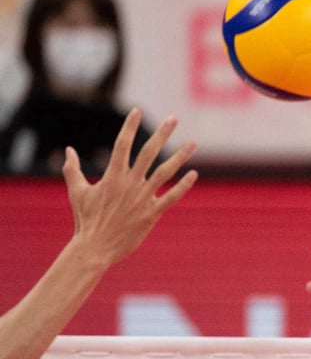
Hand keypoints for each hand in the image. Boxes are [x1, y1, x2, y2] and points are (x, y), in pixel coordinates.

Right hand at [64, 108, 197, 266]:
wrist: (94, 248)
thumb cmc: (85, 220)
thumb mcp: (77, 192)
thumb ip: (72, 170)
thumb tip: (68, 151)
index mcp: (112, 176)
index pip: (122, 145)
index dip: (129, 126)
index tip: (136, 110)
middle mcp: (129, 184)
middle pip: (148, 153)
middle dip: (162, 134)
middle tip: (173, 118)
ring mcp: (142, 198)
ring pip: (165, 172)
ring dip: (180, 157)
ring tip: (193, 143)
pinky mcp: (151, 214)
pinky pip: (171, 197)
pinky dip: (183, 186)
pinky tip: (194, 174)